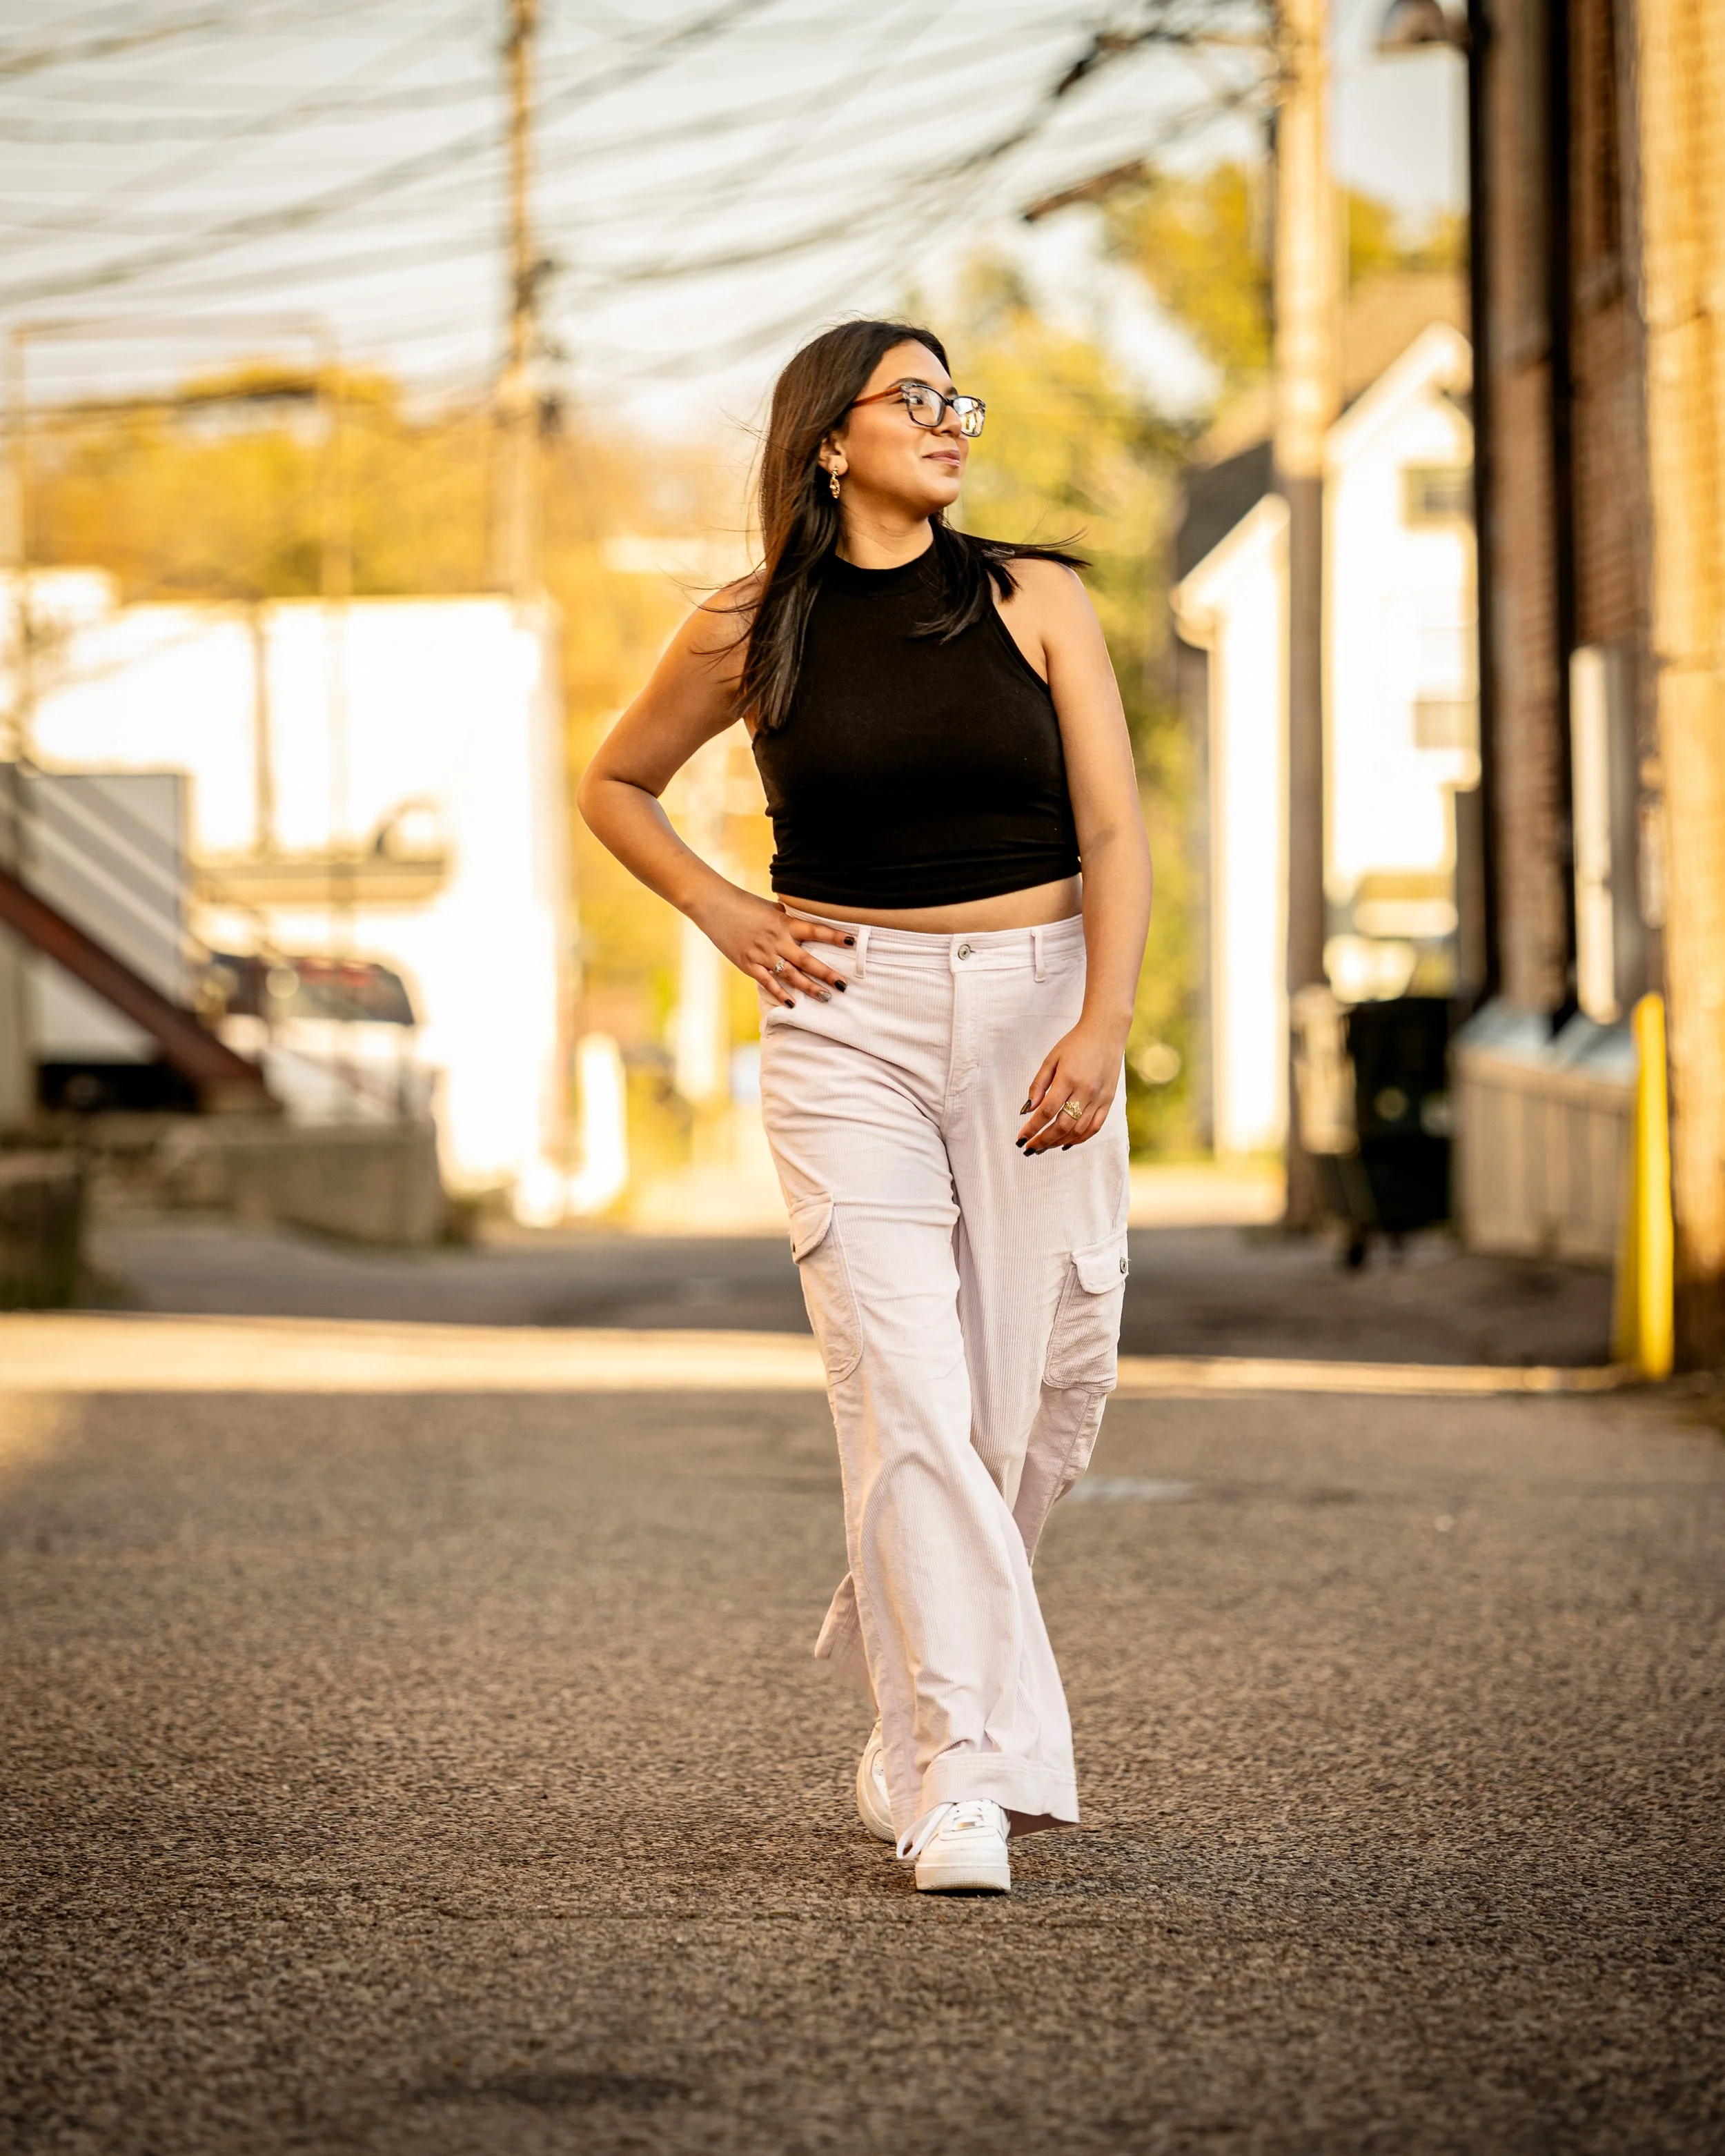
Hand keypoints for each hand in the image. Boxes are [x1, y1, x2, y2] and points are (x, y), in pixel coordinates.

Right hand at [693, 887, 853, 1006]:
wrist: (714, 906)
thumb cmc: (744, 904)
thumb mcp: (770, 908)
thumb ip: (787, 919)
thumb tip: (802, 922)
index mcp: (784, 923)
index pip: (815, 930)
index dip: (834, 936)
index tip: (853, 942)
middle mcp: (776, 940)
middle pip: (806, 960)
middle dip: (827, 973)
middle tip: (843, 985)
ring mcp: (762, 954)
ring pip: (790, 975)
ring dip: (809, 987)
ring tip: (826, 997)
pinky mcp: (748, 965)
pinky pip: (768, 983)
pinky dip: (781, 994)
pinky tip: (793, 1004)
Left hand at [1017, 1020, 1124, 1152]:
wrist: (1106, 1032)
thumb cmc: (1075, 1043)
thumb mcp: (1051, 1059)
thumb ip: (1038, 1085)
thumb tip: (1028, 1110)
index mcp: (1068, 1079)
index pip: (1047, 1112)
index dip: (1032, 1128)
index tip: (1021, 1138)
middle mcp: (1085, 1091)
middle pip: (1062, 1126)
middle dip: (1043, 1141)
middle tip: (1029, 1149)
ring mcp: (1099, 1098)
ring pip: (1078, 1130)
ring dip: (1059, 1142)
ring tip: (1044, 1147)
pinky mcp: (1108, 1101)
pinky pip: (1094, 1127)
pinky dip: (1080, 1139)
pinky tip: (1066, 1143)